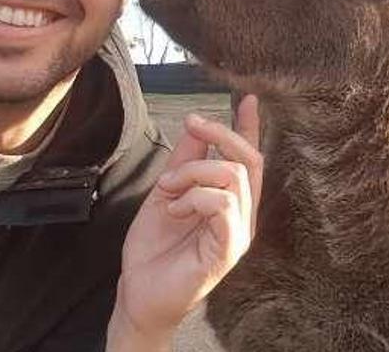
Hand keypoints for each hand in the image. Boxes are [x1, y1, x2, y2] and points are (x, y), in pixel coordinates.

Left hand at [107, 95, 262, 350]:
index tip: (247, 98)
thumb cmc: (154, 247)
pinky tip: (175, 210)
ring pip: (232, 175)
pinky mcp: (230, 248)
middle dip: (219, 134)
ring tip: (169, 191)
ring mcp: (239, 232)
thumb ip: (185, 161)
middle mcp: (241, 214)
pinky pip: (224, 204)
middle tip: (192, 126)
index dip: (249, 128)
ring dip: (193, 173)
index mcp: (229, 200)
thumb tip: (198, 126)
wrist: (139, 289)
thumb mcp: (167, 192)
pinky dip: (194, 198)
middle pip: (248, 159)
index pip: (248, 158)